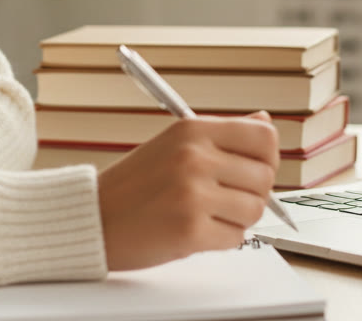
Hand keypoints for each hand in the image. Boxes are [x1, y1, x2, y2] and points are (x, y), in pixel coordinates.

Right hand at [97, 113, 278, 271]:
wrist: (94, 218)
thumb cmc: (135, 184)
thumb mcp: (176, 143)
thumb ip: (223, 134)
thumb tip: (265, 122)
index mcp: (193, 130)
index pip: (264, 138)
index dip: (267, 158)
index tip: (254, 170)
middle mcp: (194, 157)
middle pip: (264, 178)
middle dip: (251, 194)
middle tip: (222, 198)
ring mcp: (192, 194)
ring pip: (254, 210)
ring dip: (236, 219)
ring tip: (205, 214)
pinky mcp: (190, 230)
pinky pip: (235, 238)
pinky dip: (220, 240)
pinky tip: (194, 230)